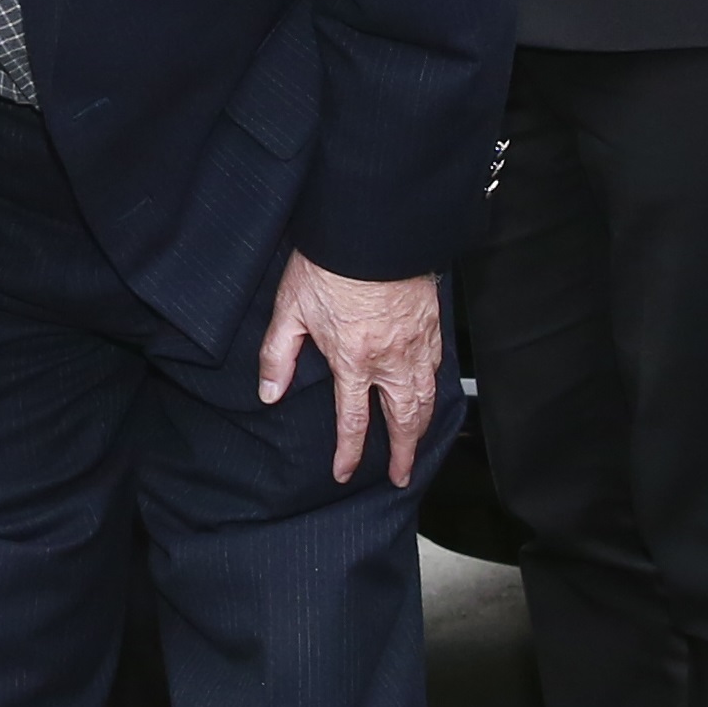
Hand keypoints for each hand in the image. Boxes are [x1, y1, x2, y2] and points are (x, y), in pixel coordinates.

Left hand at [255, 250, 445, 486]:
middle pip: (403, 419)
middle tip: (402, 475)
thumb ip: (279, 356)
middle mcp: (391, 360)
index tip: (345, 473)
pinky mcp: (433, 327)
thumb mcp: (290, 311)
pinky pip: (438, 372)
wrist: (373, 231)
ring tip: (417, 447)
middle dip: (403, 453)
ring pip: (426, 399)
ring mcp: (417, 345)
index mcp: (354, 361)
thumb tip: (269, 394)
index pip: (353, 421)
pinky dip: (435, 394)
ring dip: (422, 428)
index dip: (349, 453)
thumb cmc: (330, 267)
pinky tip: (430, 398)